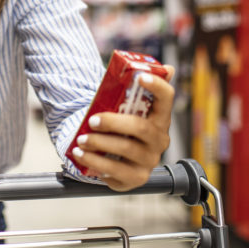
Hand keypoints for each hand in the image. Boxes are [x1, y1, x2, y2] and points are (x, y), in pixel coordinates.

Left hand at [73, 65, 174, 190]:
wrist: (114, 158)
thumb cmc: (120, 128)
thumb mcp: (126, 109)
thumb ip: (136, 90)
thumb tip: (167, 68)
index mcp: (160, 118)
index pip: (167, 98)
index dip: (157, 86)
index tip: (140, 76)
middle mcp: (159, 140)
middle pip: (141, 127)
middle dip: (113, 122)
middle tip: (92, 120)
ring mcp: (149, 161)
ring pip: (126, 149)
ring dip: (100, 143)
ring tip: (81, 139)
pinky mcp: (135, 178)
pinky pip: (115, 171)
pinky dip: (94, 161)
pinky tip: (81, 154)